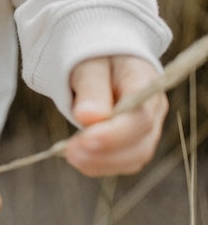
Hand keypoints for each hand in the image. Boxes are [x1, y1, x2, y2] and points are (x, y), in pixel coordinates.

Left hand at [65, 55, 167, 176]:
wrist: (103, 62)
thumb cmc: (97, 59)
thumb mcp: (90, 65)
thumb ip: (91, 89)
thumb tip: (86, 118)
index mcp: (146, 83)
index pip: (140, 116)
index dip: (115, 134)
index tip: (86, 139)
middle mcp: (154, 110)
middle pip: (141, 144)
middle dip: (105, 153)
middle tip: (70, 151)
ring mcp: (148, 129)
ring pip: (133, 158)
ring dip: (100, 163)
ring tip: (70, 154)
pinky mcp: (134, 143)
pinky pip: (122, 163)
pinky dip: (99, 164)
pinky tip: (78, 156)